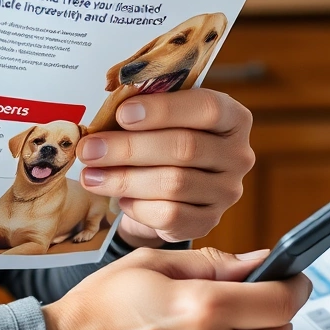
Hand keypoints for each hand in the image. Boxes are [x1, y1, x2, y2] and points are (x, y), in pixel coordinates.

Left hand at [76, 88, 254, 247]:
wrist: (172, 190)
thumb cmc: (164, 141)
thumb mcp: (161, 118)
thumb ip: (145, 109)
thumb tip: (104, 109)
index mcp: (232, 118)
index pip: (207, 107)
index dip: (163, 110)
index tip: (122, 113)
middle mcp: (238, 155)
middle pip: (185, 148)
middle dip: (130, 148)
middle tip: (91, 149)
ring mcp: (226, 192)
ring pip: (174, 184)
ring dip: (125, 179)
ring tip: (91, 175)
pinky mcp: (208, 222)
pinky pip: (170, 216)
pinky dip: (139, 207)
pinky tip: (120, 198)